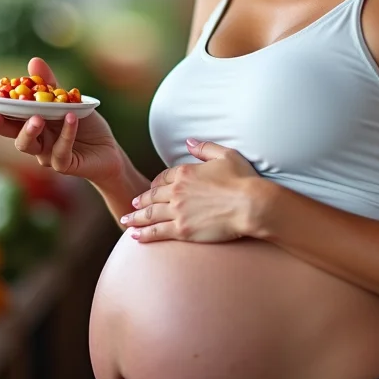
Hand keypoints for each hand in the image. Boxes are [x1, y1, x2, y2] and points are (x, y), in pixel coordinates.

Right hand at [0, 57, 124, 184]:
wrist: (108, 151)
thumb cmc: (84, 126)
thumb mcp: (68, 101)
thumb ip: (49, 85)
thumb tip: (33, 61)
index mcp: (30, 123)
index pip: (3, 116)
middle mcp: (34, 141)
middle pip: (10, 133)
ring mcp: (47, 155)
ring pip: (30, 146)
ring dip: (29, 132)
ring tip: (36, 118)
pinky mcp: (64, 165)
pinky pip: (61, 151)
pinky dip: (66, 134)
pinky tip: (70, 119)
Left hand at [121, 139, 261, 242]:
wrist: (251, 205)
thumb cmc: (243, 180)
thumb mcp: (226, 155)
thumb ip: (204, 148)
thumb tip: (188, 141)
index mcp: (185, 172)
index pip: (164, 178)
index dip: (155, 184)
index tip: (151, 189)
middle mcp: (177, 191)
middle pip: (153, 196)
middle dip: (141, 201)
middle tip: (133, 205)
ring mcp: (178, 211)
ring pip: (150, 214)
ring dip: (136, 218)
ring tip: (126, 220)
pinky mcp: (182, 230)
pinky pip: (157, 231)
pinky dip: (144, 233)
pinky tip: (134, 236)